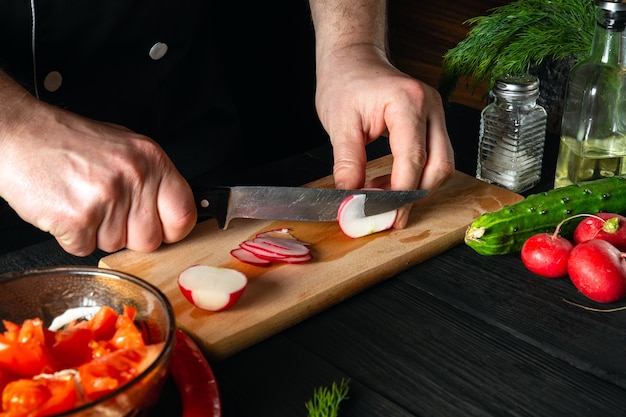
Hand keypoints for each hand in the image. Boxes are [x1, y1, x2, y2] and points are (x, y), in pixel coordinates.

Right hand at [0, 100, 196, 255]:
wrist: (18, 134)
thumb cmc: (66, 140)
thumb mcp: (123, 147)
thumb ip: (151, 178)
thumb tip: (171, 211)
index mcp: (151, 159)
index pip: (184, 213)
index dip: (172, 229)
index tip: (161, 229)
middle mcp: (134, 176)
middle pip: (150, 240)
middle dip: (129, 235)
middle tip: (108, 213)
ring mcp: (107, 198)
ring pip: (115, 246)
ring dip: (96, 233)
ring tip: (82, 202)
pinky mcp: (78, 218)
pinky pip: (84, 249)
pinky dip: (72, 237)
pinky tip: (65, 210)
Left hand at [314, 44, 454, 226]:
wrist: (353, 60)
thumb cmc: (345, 82)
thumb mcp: (339, 124)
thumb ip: (347, 164)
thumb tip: (352, 200)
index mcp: (407, 102)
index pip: (413, 158)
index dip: (400, 193)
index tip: (384, 215)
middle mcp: (430, 107)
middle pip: (438, 166)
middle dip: (414, 195)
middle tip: (387, 215)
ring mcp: (435, 114)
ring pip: (441, 165)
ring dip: (415, 188)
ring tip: (381, 196)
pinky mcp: (432, 122)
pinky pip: (433, 157)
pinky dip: (414, 176)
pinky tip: (388, 183)